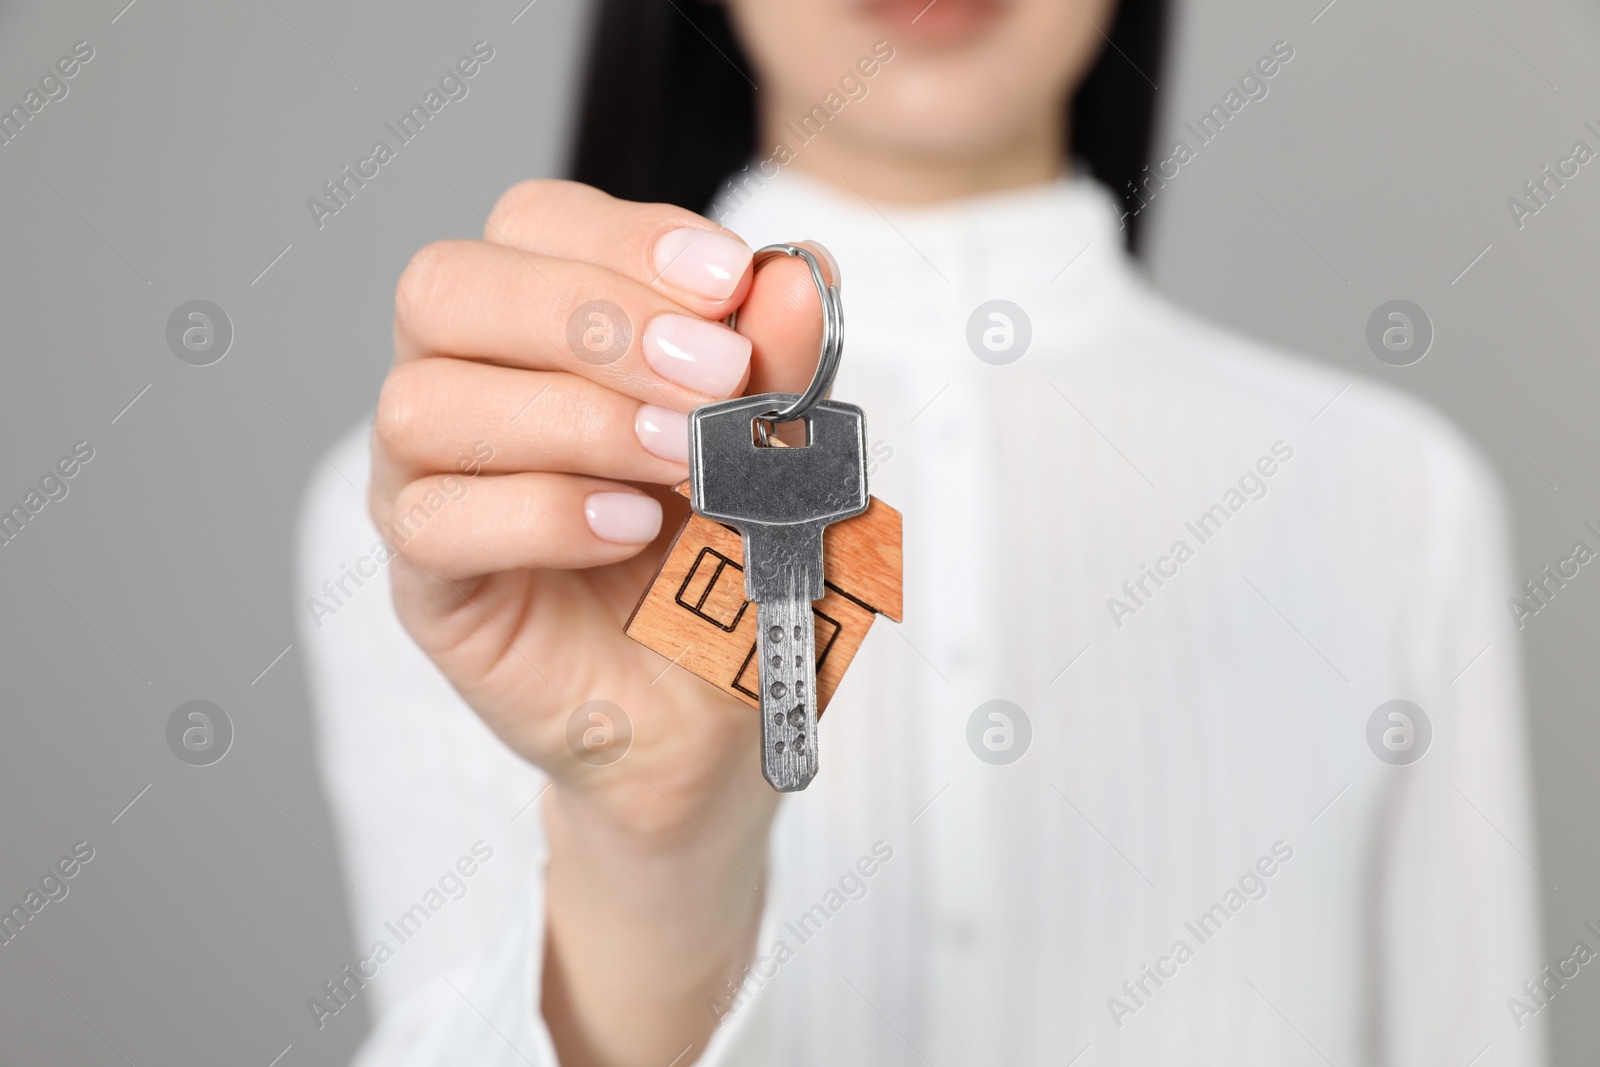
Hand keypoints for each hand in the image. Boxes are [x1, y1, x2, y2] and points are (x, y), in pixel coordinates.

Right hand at [371, 180, 828, 1064]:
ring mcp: (430, 484)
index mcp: (543, 327)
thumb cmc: (734, 571)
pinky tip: (629, 530)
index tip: (728, 283)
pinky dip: (541, 512)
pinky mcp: (429, 583)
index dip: (625, 237)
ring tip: (678, 464)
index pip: (534, 222)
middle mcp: (467, 386)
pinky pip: (435, 522)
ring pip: (425, 400)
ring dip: (573, 417)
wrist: (713, 722)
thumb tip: (796, 277)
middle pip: (447, 287)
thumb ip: (782, 371)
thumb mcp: (782, 460)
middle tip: (712, 375)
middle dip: (590, 315)